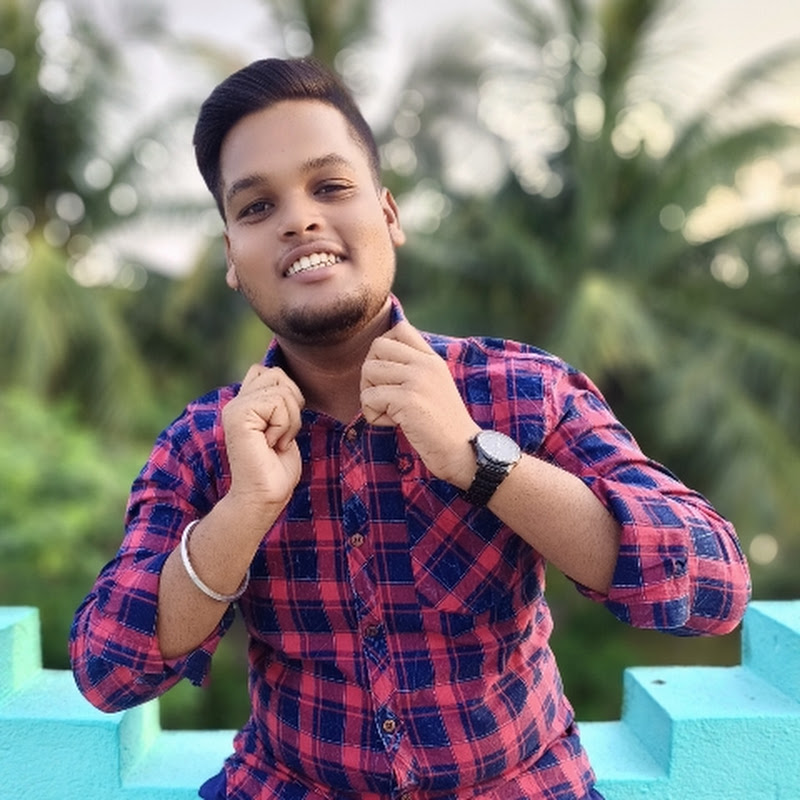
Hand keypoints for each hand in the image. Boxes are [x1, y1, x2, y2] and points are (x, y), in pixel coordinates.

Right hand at [222, 365, 303, 507]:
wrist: (263, 497)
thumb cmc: (276, 469)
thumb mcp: (284, 427)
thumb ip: (280, 403)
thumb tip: (286, 380)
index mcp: (245, 403)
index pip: (268, 371)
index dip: (287, 391)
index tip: (282, 424)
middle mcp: (236, 401)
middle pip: (278, 374)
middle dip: (292, 404)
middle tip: (280, 435)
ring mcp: (235, 407)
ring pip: (282, 390)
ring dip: (289, 421)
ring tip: (275, 442)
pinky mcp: (238, 416)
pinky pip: (278, 404)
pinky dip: (284, 426)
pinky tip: (270, 444)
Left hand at [360, 321, 479, 486]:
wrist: (463, 450)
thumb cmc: (444, 425)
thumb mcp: (434, 386)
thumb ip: (415, 369)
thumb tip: (379, 359)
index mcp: (432, 358)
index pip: (400, 328)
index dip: (383, 350)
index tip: (389, 375)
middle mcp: (425, 363)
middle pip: (377, 347)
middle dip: (371, 372)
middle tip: (383, 395)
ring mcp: (417, 379)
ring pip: (368, 371)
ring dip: (369, 394)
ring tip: (389, 411)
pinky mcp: (407, 399)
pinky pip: (368, 398)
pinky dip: (373, 414)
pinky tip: (393, 423)